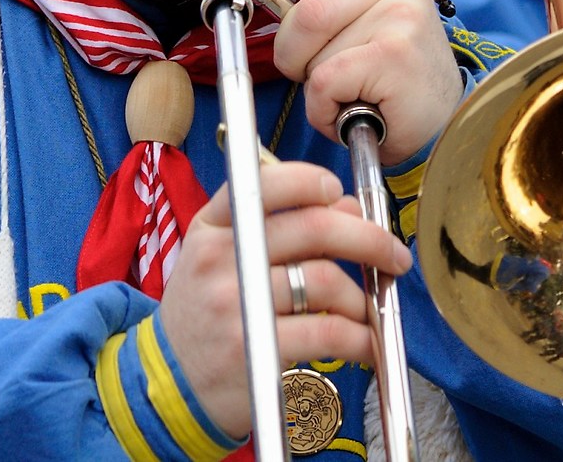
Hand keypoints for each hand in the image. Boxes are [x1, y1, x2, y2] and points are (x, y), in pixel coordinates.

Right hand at [155, 160, 409, 439]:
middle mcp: (221, 256)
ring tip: (366, 311)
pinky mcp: (256, 348)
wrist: (169, 381)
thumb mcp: (222, 257)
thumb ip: (279, 227)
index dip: (312, 182)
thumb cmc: (205, 313)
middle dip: (369, 239)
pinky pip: (328, 333)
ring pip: (326, 281)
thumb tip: (348, 208)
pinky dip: (360, 338)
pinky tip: (364, 343)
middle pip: (313, 227)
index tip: (340, 195)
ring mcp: (236, 302)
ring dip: (363, 298)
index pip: (265, 184)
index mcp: (212, 226)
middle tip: (393, 254)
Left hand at [241, 0, 462, 162]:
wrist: (448, 116)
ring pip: (311, 53)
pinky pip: (324, 82)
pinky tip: (358, 110)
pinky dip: (326, 109)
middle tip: (320, 76)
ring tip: (353, 93)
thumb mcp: (374, 16)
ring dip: (316, 89)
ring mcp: (397, 18)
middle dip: (295, 55)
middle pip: (304, 13)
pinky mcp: (392, 56)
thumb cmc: (401, 70)